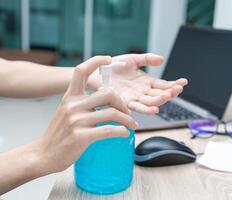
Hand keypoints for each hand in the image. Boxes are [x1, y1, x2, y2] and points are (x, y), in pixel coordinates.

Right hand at [34, 56, 137, 173]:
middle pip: (108, 93)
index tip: (109, 59)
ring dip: (127, 120)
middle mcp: (73, 105)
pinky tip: (124, 134)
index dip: (96, 61)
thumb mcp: (67, 112)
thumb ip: (83, 103)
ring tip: (132, 125)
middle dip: (123, 103)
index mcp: (70, 97)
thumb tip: (107, 99)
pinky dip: (122, 131)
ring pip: (112, 113)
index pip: (81, 71)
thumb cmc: (59, 134)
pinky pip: (110, 130)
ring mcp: (77, 121)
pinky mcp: (81, 136)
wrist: (43, 154)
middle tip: (127, 112)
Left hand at [87, 53, 187, 113]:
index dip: (174, 84)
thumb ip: (147, 59)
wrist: (97, 71)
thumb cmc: (114, 66)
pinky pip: (137, 107)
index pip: (164, 85)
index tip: (184, 82)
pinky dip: (146, 109)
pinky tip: (154, 109)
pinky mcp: (124, 102)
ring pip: (151, 103)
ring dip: (160, 101)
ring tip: (168, 96)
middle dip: (170, 93)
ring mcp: (134, 98)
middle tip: (177, 89)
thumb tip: (162, 59)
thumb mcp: (133, 59)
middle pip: (160, 95)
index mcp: (146, 82)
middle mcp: (142, 92)